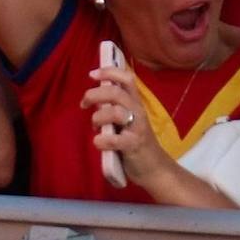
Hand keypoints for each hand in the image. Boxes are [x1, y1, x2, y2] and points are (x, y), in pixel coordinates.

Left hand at [83, 65, 171, 183]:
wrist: (155, 167)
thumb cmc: (135, 140)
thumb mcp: (127, 119)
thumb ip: (113, 107)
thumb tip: (94, 96)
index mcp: (135, 102)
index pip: (126, 79)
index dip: (109, 72)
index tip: (92, 74)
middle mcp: (138, 111)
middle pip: (116, 93)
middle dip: (95, 94)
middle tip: (84, 104)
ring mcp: (137, 128)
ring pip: (115, 113)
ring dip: (98, 118)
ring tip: (94, 127)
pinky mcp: (134, 145)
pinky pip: (116, 139)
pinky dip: (102, 140)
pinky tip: (98, 142)